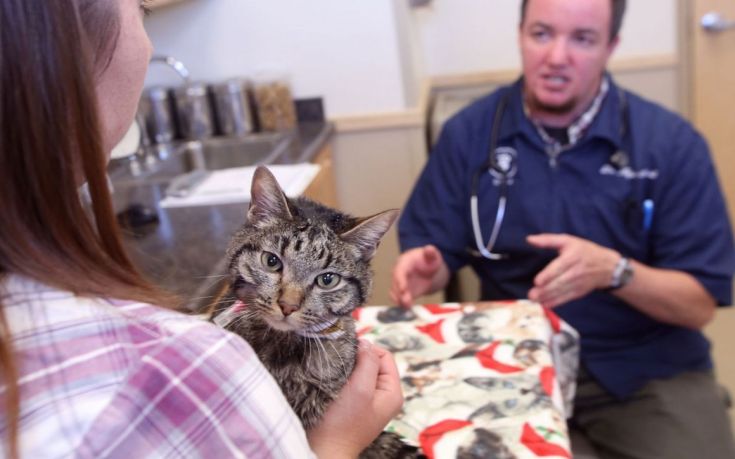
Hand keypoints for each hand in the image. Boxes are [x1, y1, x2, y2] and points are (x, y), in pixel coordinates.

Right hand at [307, 340, 402, 457]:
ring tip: (336, 378)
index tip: (348, 355)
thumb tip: (366, 342)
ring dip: (347, 370)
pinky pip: (350, 383)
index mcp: (393, 393)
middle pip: (372, 363)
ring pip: (359, 371)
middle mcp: (384, 396)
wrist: (325, 451)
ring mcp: (369, 401)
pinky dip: (341, 379)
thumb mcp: (360, 389)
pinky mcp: (354, 405)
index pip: (384, 356)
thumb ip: (368, 363)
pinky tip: (332, 385)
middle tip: (341, 369)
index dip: (367, 351)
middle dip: (356, 361)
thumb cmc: (343, 424)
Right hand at [390, 245, 449, 306]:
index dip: (400, 281)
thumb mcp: (432, 255)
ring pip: (395, 293)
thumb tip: (429, 248)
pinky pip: (400, 299)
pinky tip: (407, 310)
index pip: (399, 271)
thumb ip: (431, 252)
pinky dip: (402, 305)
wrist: (428, 269)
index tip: (404, 289)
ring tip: (407, 307)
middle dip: (400, 293)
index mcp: (404, 263)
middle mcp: (399, 274)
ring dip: (400, 301)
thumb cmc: (428, 260)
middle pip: (395, 284)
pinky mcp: (404, 293)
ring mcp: (400, 284)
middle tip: (406, 302)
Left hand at [526, 233, 619, 307]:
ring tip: (535, 300)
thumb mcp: (568, 240)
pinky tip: (545, 304)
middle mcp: (575, 272)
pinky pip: (566, 298)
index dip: (548, 275)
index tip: (537, 281)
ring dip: (547, 297)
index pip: (559, 267)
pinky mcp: (579, 292)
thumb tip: (529, 239)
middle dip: (545, 290)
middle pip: (559, 282)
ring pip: (561, 292)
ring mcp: (578, 283)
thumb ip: (548, 240)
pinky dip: (556, 302)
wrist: (608, 267)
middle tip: (532, 295)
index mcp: (572, 257)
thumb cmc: (585, 251)